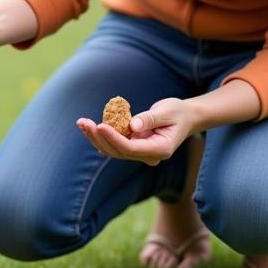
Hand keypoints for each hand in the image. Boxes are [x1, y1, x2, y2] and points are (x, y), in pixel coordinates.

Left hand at [76, 97, 195, 165]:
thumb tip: (132, 125)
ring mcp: (141, 153)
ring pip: (114, 150)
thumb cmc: (178, 112)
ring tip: (81, 123)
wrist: (185, 118)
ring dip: (96, 137)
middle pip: (119, 151)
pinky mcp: (134, 147)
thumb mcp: (168, 111)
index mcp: (160, 149)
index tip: (100, 125)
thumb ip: (150, 118)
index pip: (131, 148)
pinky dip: (100, 136)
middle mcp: (149, 156)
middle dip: (99, 137)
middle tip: (84, 122)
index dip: (114, 138)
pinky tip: (86, 127)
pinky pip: (114, 144)